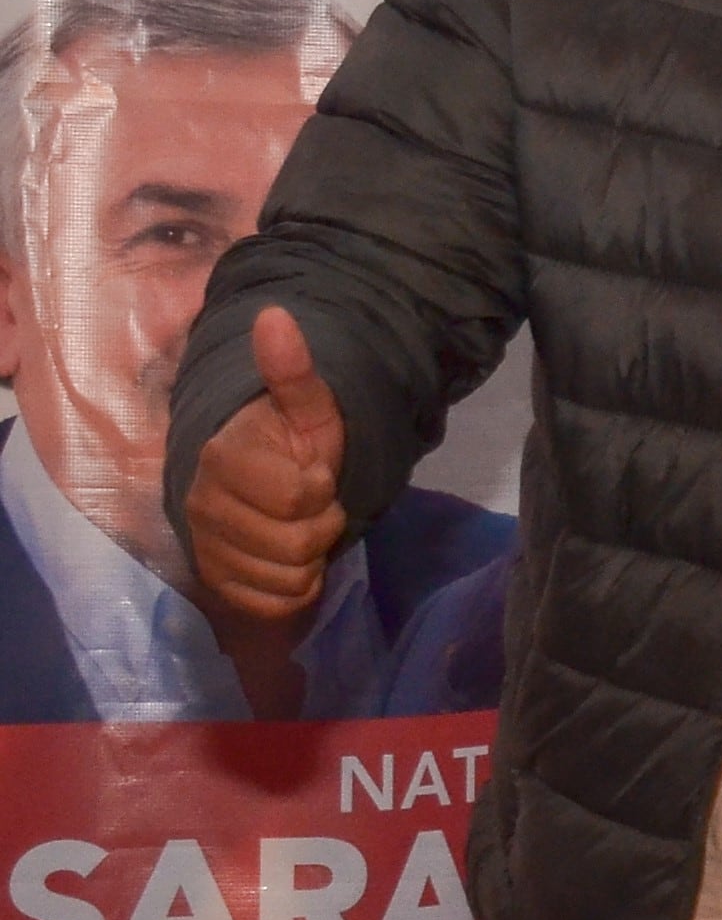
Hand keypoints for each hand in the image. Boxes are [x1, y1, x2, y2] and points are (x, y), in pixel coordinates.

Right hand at [183, 310, 351, 672]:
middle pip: (296, 543)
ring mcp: (206, 547)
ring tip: (300, 529)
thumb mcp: (308, 408)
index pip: (298, 495)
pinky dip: (297, 588)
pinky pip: (276, 604)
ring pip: (288, 576)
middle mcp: (203, 505)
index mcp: (223, 458)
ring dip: (311, 557)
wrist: (264, 481)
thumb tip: (275, 315)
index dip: (321, 487)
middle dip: (321, 525)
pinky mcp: (218, 583)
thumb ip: (293, 371)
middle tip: (313, 505)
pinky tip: (291, 561)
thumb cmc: (293, 444)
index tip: (314, 472)